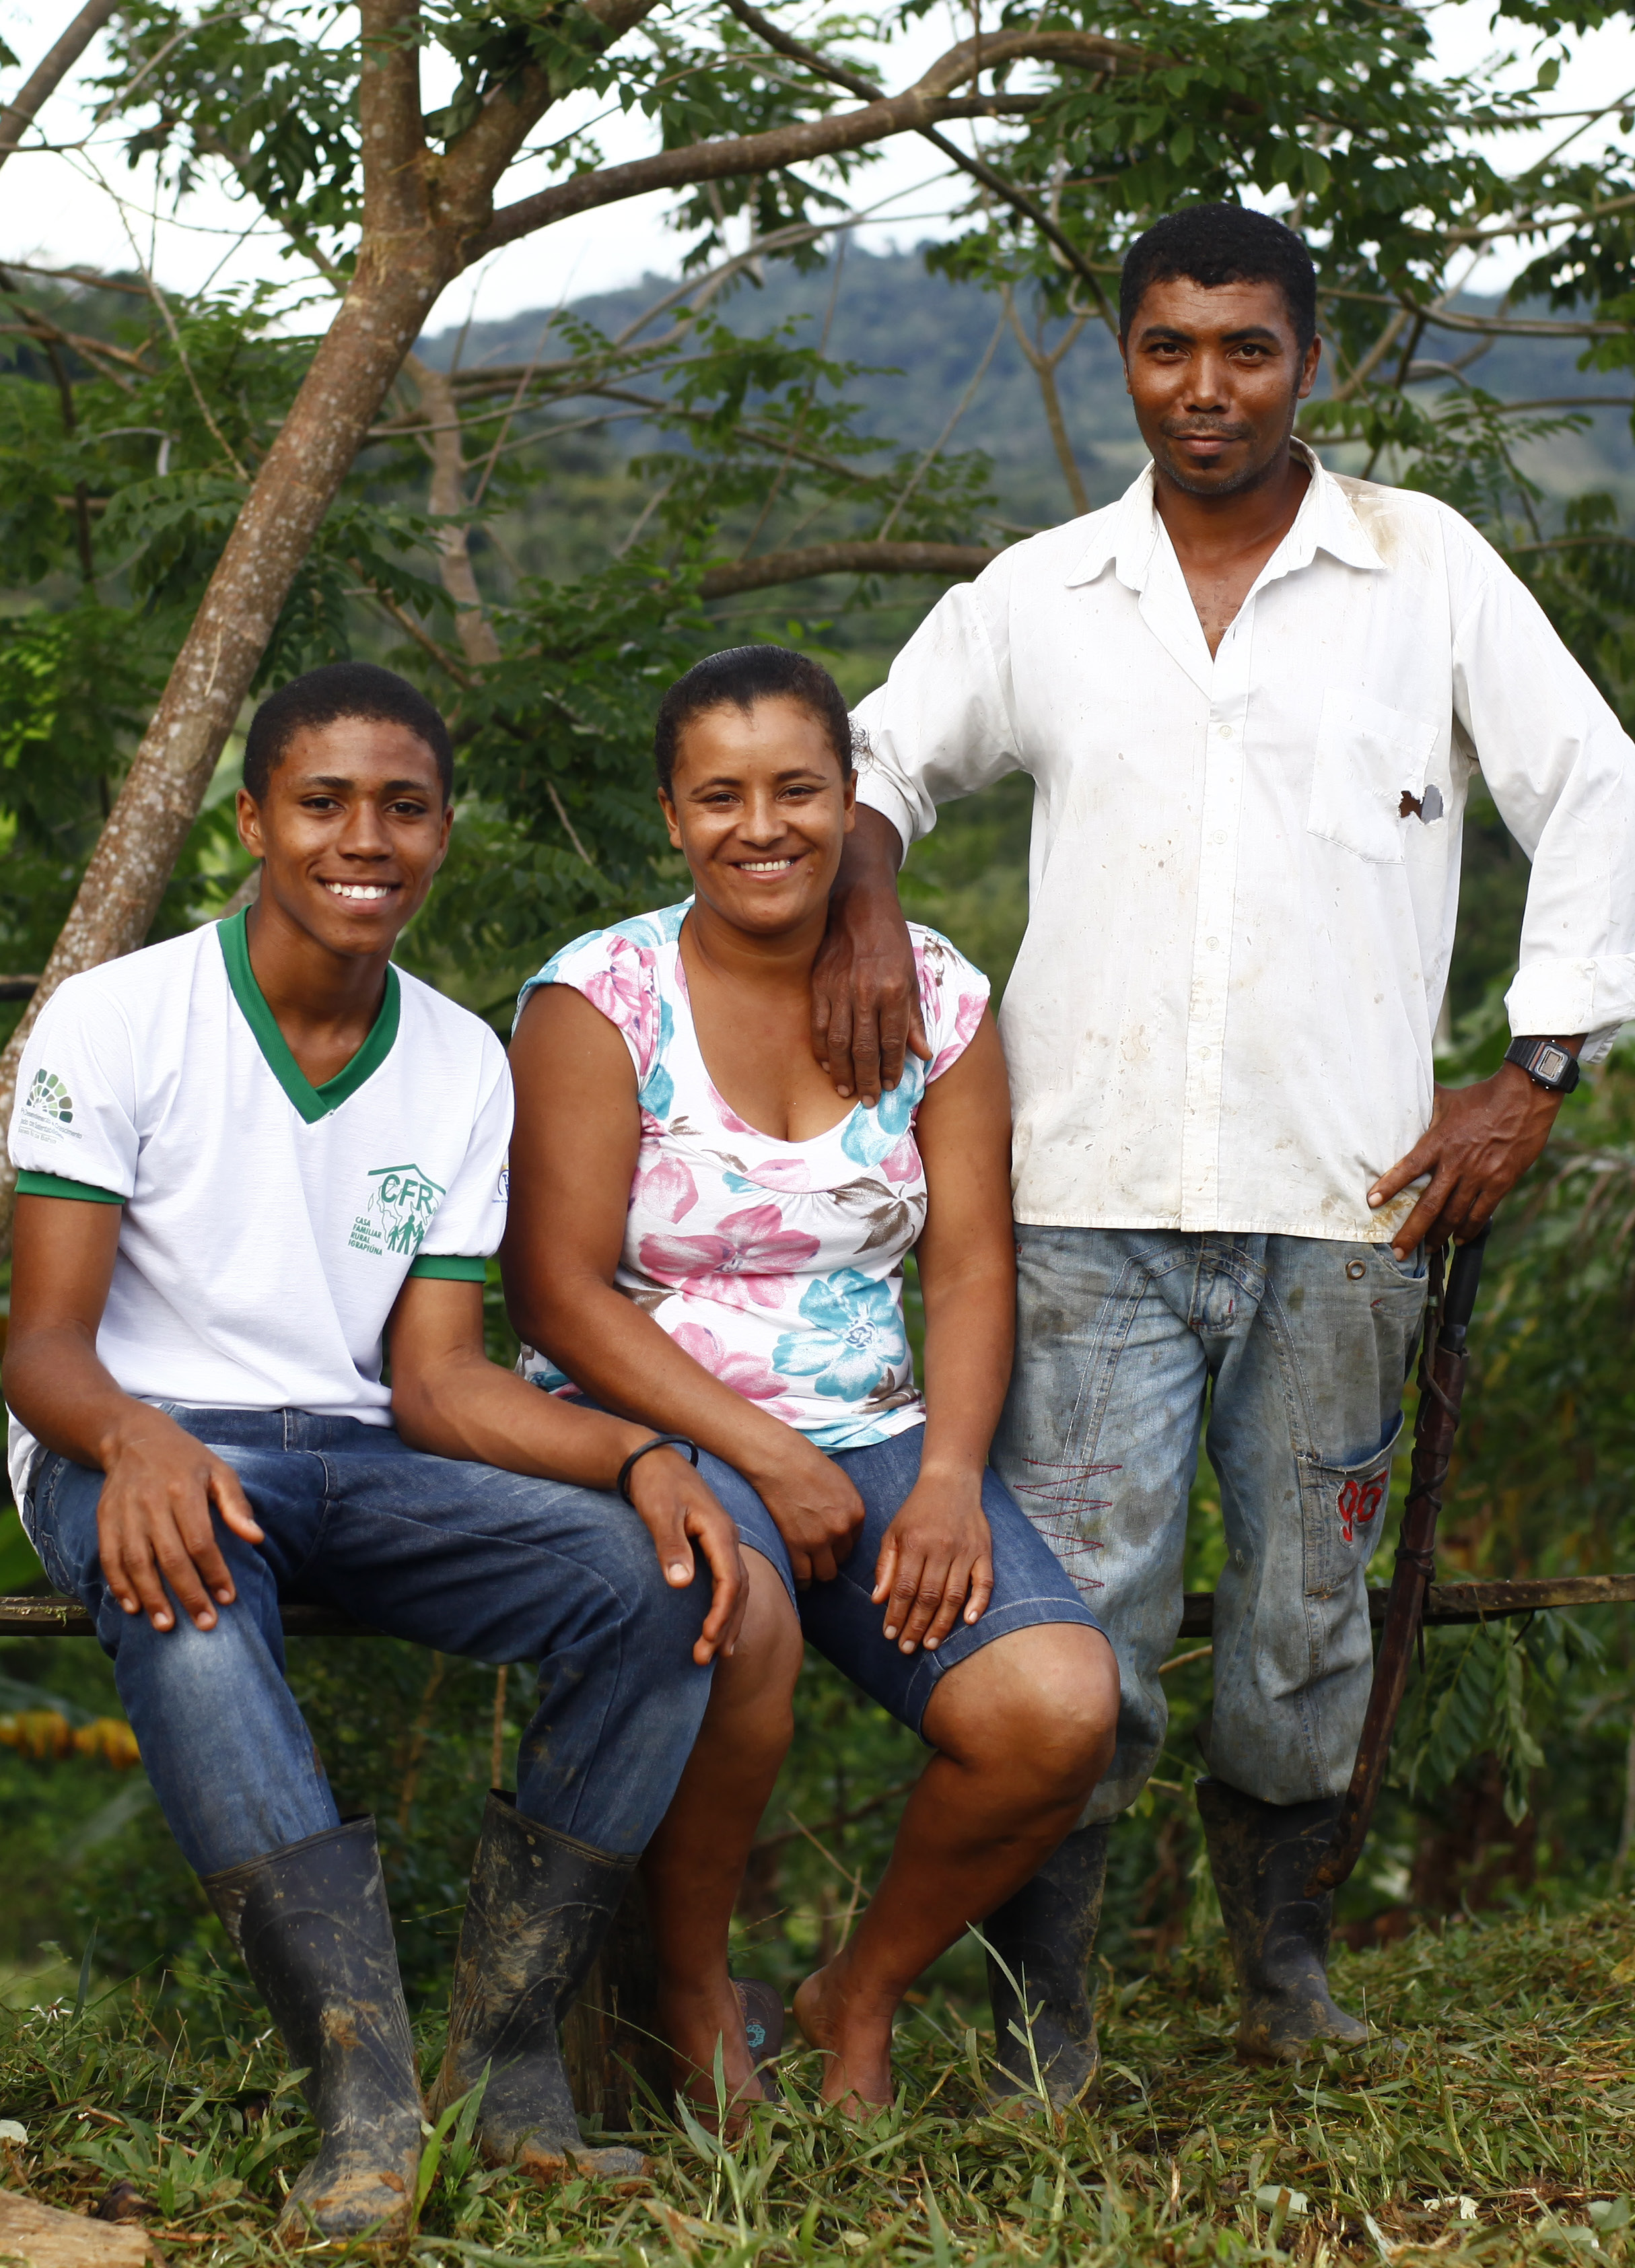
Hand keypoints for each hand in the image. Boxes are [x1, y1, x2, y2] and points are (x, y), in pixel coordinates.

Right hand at [96, 1412, 264, 1632]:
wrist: (133, 1438)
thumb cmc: (186, 1459)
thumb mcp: (218, 1471)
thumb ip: (236, 1505)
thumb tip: (256, 1538)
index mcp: (184, 1490)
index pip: (201, 1541)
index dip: (214, 1572)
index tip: (228, 1598)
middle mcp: (151, 1503)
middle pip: (170, 1557)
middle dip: (189, 1594)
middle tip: (205, 1623)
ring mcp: (125, 1513)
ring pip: (137, 1563)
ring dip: (152, 1597)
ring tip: (167, 1625)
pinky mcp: (105, 1519)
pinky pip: (110, 1558)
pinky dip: (119, 1585)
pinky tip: (134, 1607)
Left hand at [626, 1449, 748, 1665]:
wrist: (652, 1460)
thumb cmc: (655, 1486)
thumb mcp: (659, 1513)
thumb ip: (671, 1547)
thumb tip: (682, 1584)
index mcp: (720, 1532)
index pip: (731, 1581)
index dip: (721, 1612)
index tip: (706, 1638)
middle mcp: (727, 1538)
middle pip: (738, 1590)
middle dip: (725, 1626)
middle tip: (705, 1659)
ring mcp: (722, 1542)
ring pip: (737, 1589)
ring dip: (728, 1621)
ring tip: (717, 1654)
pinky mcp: (713, 1545)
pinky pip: (728, 1581)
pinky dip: (727, 1607)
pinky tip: (718, 1625)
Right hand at [748, 1436, 865, 1585]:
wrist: (780, 1461)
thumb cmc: (806, 1464)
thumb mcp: (840, 1483)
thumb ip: (846, 1507)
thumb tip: (843, 1525)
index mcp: (856, 1511)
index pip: (854, 1543)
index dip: (840, 1544)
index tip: (829, 1544)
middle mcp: (841, 1529)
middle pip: (842, 1560)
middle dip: (831, 1558)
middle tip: (817, 1555)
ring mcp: (819, 1540)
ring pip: (826, 1574)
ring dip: (817, 1572)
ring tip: (808, 1569)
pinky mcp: (796, 1547)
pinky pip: (803, 1576)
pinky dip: (801, 1580)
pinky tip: (797, 1576)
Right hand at [810, 864, 927, 1106]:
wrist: (858, 905)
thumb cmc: (890, 941)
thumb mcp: (911, 975)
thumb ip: (914, 1016)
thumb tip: (922, 1053)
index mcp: (894, 989)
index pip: (893, 1040)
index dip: (892, 1068)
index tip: (891, 1086)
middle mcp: (866, 991)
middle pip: (865, 1047)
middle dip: (867, 1079)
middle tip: (869, 1100)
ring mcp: (839, 988)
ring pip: (839, 1042)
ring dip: (843, 1071)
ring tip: (846, 1090)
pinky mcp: (819, 983)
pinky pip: (819, 1025)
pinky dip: (822, 1049)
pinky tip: (827, 1065)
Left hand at [871, 1467, 993, 1654]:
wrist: (951, 1482)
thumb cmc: (917, 1511)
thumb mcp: (894, 1532)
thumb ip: (886, 1566)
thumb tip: (878, 1600)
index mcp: (915, 1543)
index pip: (904, 1588)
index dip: (896, 1614)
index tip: (889, 1635)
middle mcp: (940, 1548)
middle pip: (928, 1596)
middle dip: (916, 1626)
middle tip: (908, 1649)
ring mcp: (965, 1550)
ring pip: (954, 1594)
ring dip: (942, 1623)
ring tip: (931, 1644)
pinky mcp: (984, 1551)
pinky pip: (984, 1582)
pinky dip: (978, 1603)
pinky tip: (969, 1622)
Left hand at [1368, 1063, 1565, 1255]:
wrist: (1525, 1098)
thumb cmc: (1481, 1097)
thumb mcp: (1446, 1099)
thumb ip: (1423, 1107)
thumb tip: (1399, 1097)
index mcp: (1439, 1142)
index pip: (1409, 1168)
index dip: (1389, 1186)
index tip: (1371, 1202)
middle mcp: (1457, 1163)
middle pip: (1429, 1205)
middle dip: (1411, 1232)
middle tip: (1398, 1252)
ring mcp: (1480, 1175)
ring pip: (1454, 1215)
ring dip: (1438, 1236)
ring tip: (1427, 1251)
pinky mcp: (1501, 1182)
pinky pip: (1481, 1213)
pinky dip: (1469, 1230)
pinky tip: (1460, 1240)